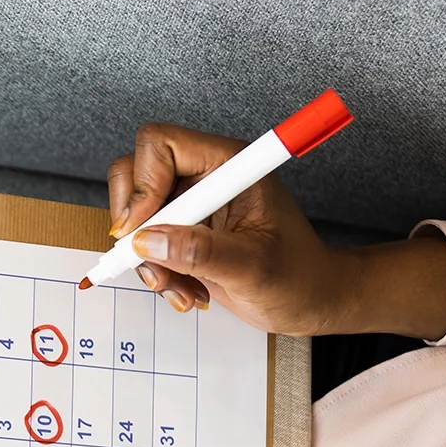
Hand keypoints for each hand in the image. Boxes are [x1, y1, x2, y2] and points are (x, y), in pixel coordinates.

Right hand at [107, 123, 445, 340]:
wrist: (311, 302)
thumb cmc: (299, 277)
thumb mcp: (253, 267)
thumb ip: (201, 252)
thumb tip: (147, 241)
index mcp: (230, 165)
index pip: (162, 145)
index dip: (143, 183)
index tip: (142, 230)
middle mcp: (206, 177)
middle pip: (134, 174)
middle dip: (135, 226)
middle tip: (150, 261)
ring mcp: (192, 205)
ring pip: (134, 217)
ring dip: (146, 260)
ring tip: (181, 288)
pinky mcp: (184, 232)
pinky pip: (144, 245)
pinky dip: (156, 273)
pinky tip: (187, 290)